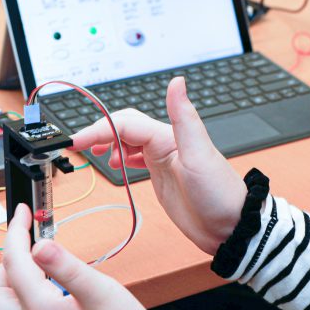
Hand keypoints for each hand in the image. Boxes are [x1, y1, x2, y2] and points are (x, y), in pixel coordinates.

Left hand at [0, 204, 171, 309]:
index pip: (14, 262)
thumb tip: (41, 245)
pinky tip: (34, 302)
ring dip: (4, 289)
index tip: (23, 214)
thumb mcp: (103, 293)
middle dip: (4, 264)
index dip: (16, 231)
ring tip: (29, 274)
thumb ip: (68, 267)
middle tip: (27, 250)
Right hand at [70, 77, 246, 254]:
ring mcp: (161, 158)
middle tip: (78, 147)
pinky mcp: (160, 175)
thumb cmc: (220, 194)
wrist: (231, 227)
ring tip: (94, 153)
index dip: (98, 130)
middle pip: (123, 127)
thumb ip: (185, 117)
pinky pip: (134, 157)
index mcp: (168, 136)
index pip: (124, 125)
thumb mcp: (200, 155)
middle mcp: (164, 143)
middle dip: (98, 133)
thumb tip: (177, 82)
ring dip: (108, 142)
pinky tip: (117, 163)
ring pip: (127, 140)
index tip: (77, 142)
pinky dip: (120, 156)